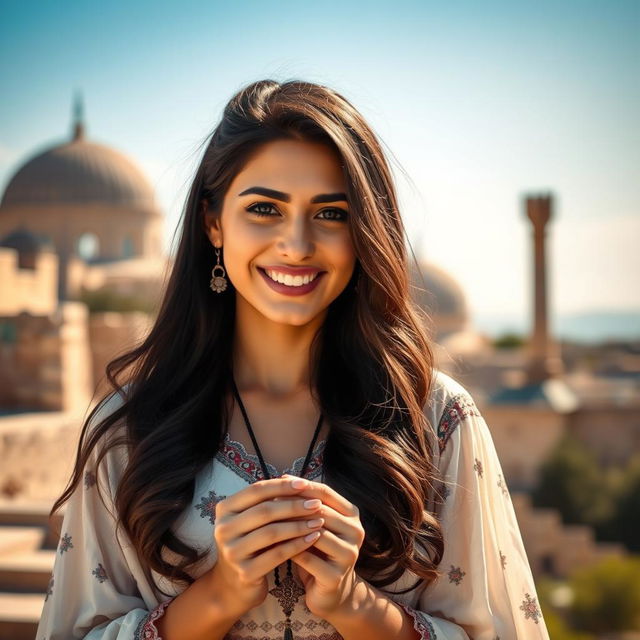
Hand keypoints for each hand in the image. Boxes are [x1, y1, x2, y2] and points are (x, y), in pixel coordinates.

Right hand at [210, 476, 324, 613]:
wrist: (234, 585)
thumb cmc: (250, 543)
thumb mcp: (251, 520)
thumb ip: (267, 502)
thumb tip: (300, 483)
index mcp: (224, 509)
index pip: (256, 491)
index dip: (282, 486)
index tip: (305, 484)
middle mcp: (223, 529)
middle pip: (265, 511)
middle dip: (294, 505)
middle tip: (316, 504)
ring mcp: (232, 552)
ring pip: (272, 532)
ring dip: (299, 525)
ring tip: (318, 520)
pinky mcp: (245, 572)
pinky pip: (277, 554)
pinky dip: (297, 544)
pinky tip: (312, 538)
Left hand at [282, 474, 365, 618]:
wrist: (329, 591)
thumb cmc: (317, 550)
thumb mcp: (315, 523)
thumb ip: (305, 504)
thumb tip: (282, 479)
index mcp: (352, 514)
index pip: (326, 492)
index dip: (302, 485)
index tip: (280, 479)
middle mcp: (356, 531)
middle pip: (320, 511)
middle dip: (293, 505)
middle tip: (268, 501)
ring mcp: (349, 554)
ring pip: (315, 533)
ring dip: (290, 528)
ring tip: (268, 523)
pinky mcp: (336, 576)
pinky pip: (308, 558)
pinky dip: (288, 550)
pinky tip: (271, 546)